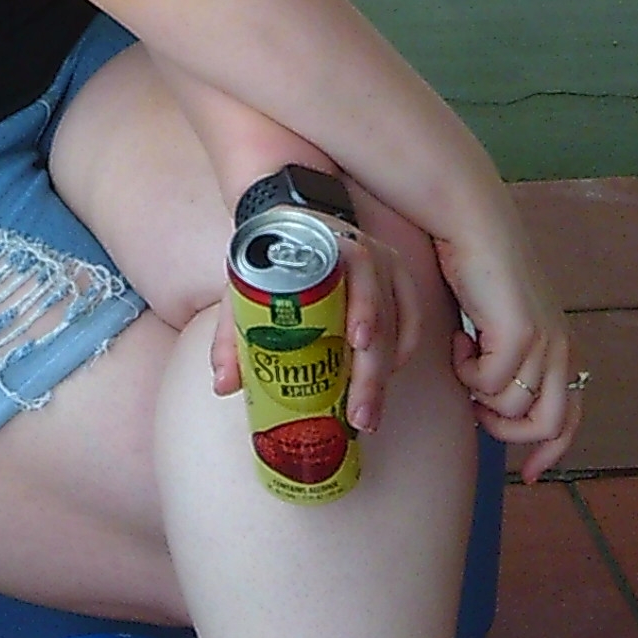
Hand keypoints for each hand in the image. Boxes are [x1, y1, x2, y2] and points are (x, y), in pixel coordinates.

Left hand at [202, 201, 434, 437]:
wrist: (293, 223)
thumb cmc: (273, 260)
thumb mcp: (247, 286)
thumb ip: (231, 333)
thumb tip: (223, 385)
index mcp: (328, 246)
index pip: (356, 271)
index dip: (362, 307)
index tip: (358, 342)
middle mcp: (366, 252)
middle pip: (380, 312)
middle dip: (371, 370)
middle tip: (359, 414)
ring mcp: (386, 265)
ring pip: (398, 322)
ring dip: (386, 372)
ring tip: (368, 414)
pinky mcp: (399, 278)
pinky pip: (413, 318)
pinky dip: (405, 349)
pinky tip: (389, 377)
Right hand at [432, 200, 581, 481]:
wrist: (471, 223)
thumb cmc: (478, 271)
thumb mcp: (504, 324)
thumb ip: (513, 362)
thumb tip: (499, 408)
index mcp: (564, 348)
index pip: (571, 419)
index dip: (550, 452)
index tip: (528, 475)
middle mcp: (562, 349)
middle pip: (549, 425)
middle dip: (509, 433)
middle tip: (478, 413)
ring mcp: (544, 342)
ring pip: (511, 408)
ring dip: (479, 395)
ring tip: (463, 361)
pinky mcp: (519, 333)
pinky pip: (487, 384)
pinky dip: (465, 371)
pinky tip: (457, 341)